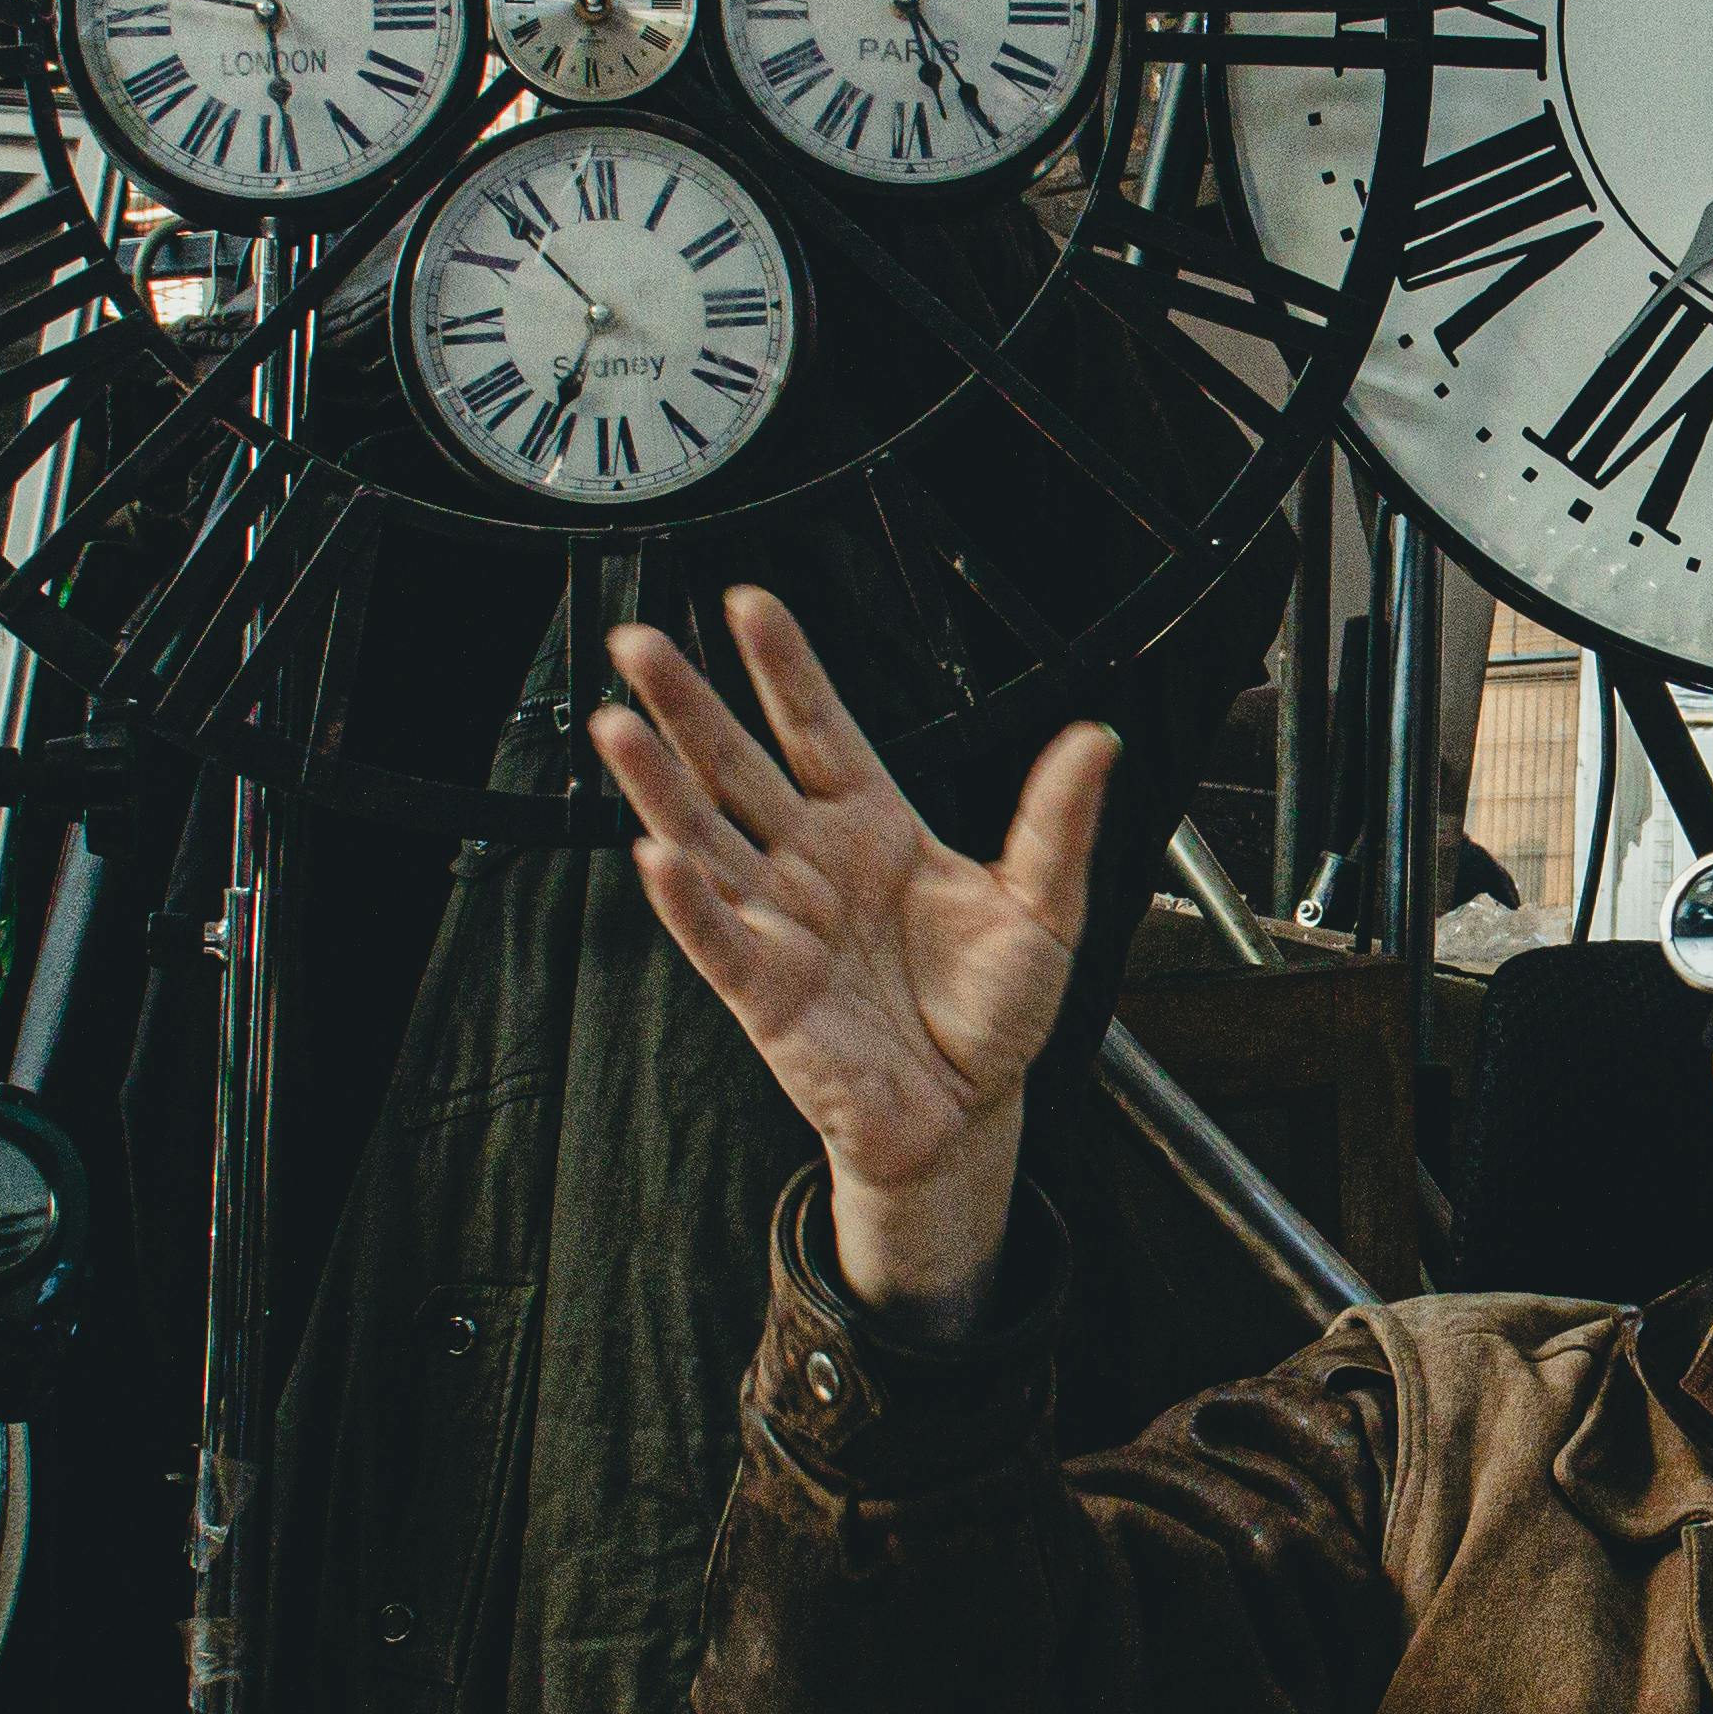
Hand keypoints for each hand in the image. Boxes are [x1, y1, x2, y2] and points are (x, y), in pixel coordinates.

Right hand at [587, 587, 1115, 1332]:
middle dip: (687, 704)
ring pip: (704, 837)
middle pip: (735, 766)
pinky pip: (717, 936)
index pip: (818, 728)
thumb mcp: (1044, 907)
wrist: (968, 1110)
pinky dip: (687, 899)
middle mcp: (814, 863)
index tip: (749, 603)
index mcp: (874, 825)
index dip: (785, 668)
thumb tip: (1095, 741)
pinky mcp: (765, 990)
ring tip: (617, 725)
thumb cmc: (993, 1012)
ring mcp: (782, 921)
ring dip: (659, 785)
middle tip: (639, 642)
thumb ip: (1057, 822)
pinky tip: (657, 854)